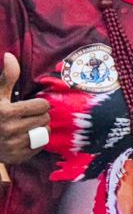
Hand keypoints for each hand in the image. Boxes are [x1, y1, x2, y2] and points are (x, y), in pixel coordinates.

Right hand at [0, 51, 50, 168]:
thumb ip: (7, 78)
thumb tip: (10, 56)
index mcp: (6, 113)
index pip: (42, 105)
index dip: (38, 104)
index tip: (29, 105)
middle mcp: (10, 130)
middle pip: (45, 119)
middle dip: (39, 116)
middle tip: (27, 116)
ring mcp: (14, 146)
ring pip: (45, 133)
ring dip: (40, 128)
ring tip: (27, 126)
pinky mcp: (17, 158)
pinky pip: (40, 146)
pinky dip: (36, 142)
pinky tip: (25, 138)